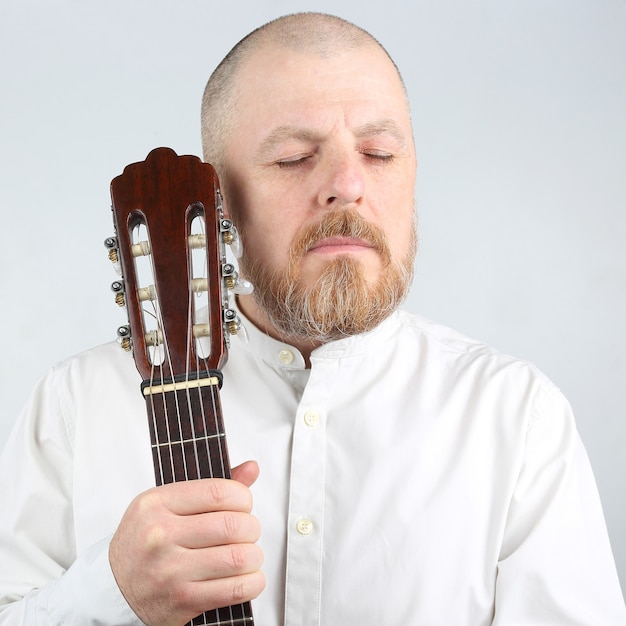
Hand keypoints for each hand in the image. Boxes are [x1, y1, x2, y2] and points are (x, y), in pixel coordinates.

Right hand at [109, 461, 264, 625]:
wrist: (114, 589)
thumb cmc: (147, 541)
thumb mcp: (167, 504)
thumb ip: (211, 487)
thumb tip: (252, 468)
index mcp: (157, 503)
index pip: (218, 492)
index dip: (243, 497)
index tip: (244, 504)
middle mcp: (160, 535)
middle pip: (233, 525)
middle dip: (251, 528)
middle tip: (247, 532)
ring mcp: (170, 570)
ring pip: (239, 558)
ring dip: (254, 556)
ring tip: (247, 555)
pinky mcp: (182, 600)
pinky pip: (235, 589)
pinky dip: (252, 582)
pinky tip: (247, 576)